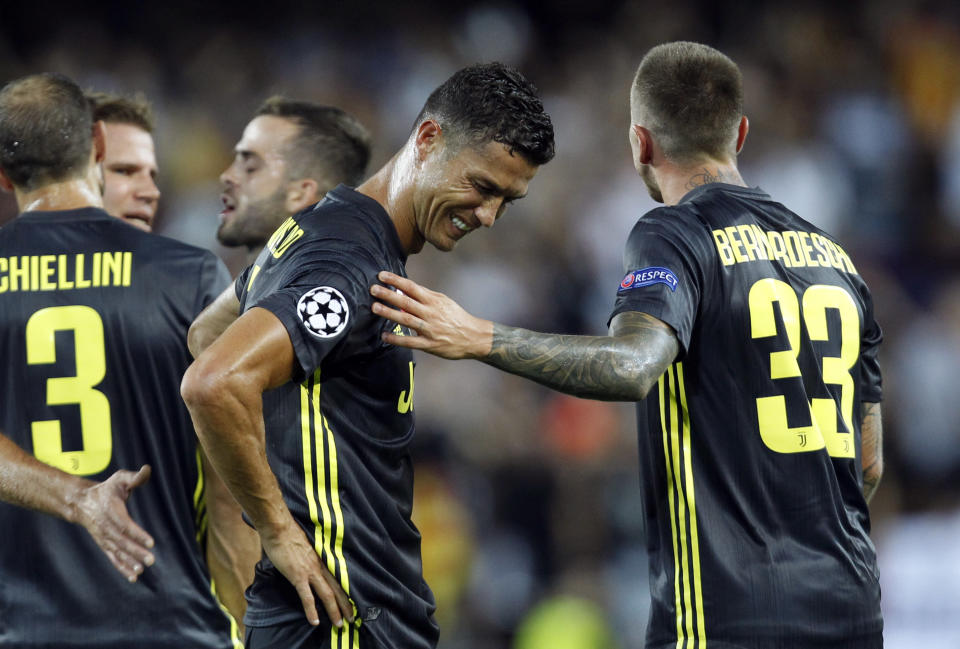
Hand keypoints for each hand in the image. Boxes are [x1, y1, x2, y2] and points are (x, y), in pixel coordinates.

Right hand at [73, 465, 155, 582]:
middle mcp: (106, 527)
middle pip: (122, 542)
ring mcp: (104, 538)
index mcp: (111, 511)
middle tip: (151, 560)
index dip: (137, 534)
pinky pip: (113, 558)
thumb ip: (134, 477)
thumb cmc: (106, 489)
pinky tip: (134, 577)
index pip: (125, 525)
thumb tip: (147, 469)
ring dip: (129, 562)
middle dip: (136, 552)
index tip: (151, 542)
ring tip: (141, 571)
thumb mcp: (119, 479)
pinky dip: (122, 567)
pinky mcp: (104, 544)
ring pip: (117, 552)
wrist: (81, 502)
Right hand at [260, 520, 353, 627]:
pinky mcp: (298, 576)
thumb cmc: (289, 534)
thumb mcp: (306, 545)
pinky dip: (312, 610)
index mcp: (323, 559)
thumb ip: (310, 555)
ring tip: (339, 624)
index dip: (346, 592)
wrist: (279, 527)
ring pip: (327, 595)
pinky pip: (307, 597)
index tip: (352, 601)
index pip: (339, 578)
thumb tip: (309, 560)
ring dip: (334, 611)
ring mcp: (310, 572)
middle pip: (338, 589)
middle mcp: (320, 566)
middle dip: (346, 606)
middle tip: (353, 619)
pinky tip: (315, 621)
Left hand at [370, 271, 493, 358]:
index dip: (396, 280)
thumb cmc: (456, 317)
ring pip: (406, 319)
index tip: (382, 275)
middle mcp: (431, 313)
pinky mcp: (430, 345)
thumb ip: (424, 296)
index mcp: (434, 301)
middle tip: (373, 289)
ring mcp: (430, 329)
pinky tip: (385, 335)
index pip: (411, 287)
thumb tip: (403, 291)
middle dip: (388, 295)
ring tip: (375, 307)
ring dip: (389, 313)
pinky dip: (397, 338)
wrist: (474, 336)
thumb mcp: (443, 302)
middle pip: (406, 302)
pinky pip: (410, 341)